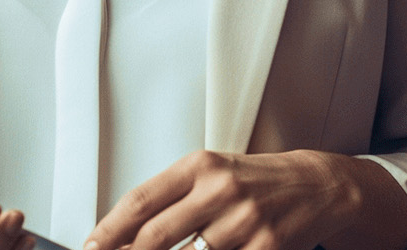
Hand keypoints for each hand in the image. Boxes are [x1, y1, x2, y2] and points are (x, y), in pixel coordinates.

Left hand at [83, 150, 406, 249]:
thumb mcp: (212, 175)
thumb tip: (127, 233)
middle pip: (156, 235)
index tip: (91, 246)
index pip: (141, 200)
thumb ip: (173, 199)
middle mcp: (220, 189)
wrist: (316, 185)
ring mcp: (244, 220)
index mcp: (200, 166)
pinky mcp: (267, 246)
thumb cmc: (256, 181)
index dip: (109, 229)